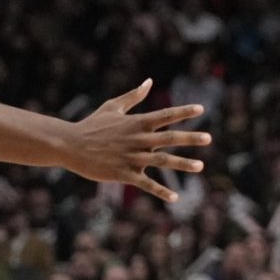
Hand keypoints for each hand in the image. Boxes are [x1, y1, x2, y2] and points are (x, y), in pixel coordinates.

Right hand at [61, 79, 210, 202]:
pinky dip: (161, 191)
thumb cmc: (92, 125)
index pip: (165, 115)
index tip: (201, 109)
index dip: (184, 112)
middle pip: (169, 138)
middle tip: (208, 138)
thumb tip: (149, 82)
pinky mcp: (124, 174)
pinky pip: (147, 184)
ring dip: (183, 164)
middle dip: (190, 138)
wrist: (71, 145)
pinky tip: (175, 197)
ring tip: (200, 166)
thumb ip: (133, 96)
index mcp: (136, 122)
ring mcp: (132, 158)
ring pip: (163, 161)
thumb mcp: (112, 107)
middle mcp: (138, 139)